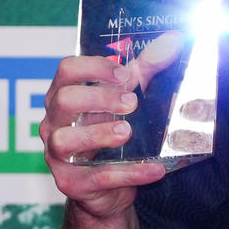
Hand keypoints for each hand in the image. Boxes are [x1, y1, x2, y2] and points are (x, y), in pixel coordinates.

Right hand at [44, 32, 183, 217]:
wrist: (107, 189)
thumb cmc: (110, 135)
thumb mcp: (127, 99)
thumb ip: (146, 70)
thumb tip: (174, 39)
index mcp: (63, 96)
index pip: (67, 70)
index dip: (95, 68)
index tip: (126, 75)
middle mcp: (54, 122)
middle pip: (64, 100)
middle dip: (98, 98)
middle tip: (131, 103)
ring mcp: (57, 154)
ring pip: (65, 140)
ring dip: (98, 134)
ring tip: (128, 131)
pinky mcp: (70, 183)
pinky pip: (98, 178)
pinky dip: (129, 173)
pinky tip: (155, 169)